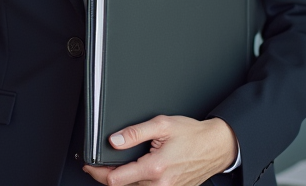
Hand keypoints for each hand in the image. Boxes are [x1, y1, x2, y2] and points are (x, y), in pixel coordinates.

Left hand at [83, 115, 236, 185]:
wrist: (216, 146)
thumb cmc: (193, 135)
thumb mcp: (162, 125)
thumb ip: (135, 132)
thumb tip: (114, 140)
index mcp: (155, 168)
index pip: (115, 179)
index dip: (97, 172)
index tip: (89, 166)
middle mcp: (160, 184)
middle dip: (107, 177)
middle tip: (97, 166)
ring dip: (121, 182)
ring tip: (115, 168)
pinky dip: (136, 184)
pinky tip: (133, 173)